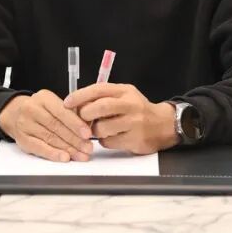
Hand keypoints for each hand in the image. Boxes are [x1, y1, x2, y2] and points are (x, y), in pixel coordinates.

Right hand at [0, 90, 93, 161]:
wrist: (15, 113)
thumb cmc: (41, 109)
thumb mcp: (54, 103)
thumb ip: (70, 112)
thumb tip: (89, 125)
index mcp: (44, 97)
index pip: (61, 111)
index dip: (75, 124)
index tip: (88, 134)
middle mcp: (32, 109)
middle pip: (56, 126)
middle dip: (75, 139)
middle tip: (88, 148)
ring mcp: (25, 125)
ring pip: (50, 138)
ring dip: (68, 149)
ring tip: (81, 155)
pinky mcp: (22, 139)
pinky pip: (39, 148)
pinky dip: (53, 154)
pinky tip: (64, 157)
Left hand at [63, 83, 178, 154]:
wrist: (164, 124)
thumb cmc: (138, 110)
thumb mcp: (124, 96)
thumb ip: (104, 97)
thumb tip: (77, 104)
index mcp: (124, 91)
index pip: (99, 89)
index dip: (80, 96)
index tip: (67, 103)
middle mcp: (130, 105)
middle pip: (101, 107)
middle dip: (85, 114)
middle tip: (82, 119)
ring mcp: (134, 123)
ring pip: (103, 128)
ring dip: (95, 131)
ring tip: (99, 129)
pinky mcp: (135, 140)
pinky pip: (109, 142)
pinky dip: (105, 141)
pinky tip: (111, 137)